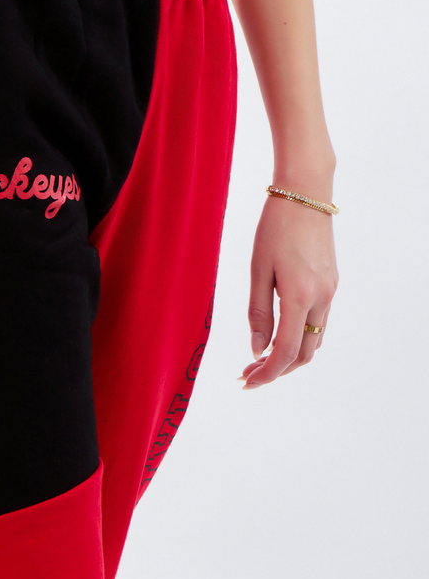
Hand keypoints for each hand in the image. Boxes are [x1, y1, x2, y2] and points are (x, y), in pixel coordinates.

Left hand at [239, 193, 338, 388]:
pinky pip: (318, 323)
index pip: (285, 352)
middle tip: (247, 373)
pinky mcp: (332, 284)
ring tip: (258, 358)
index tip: (246, 382)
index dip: (266, 373)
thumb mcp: (258, 270)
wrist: (306, 195)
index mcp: (300, 296)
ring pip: (314, 341)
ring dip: (289, 356)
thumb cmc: (274, 228)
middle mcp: (322, 299)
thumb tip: (258, 349)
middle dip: (277, 370)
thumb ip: (258, 312)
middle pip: (304, 354)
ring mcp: (331, 292)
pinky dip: (299, 337)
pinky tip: (278, 334)